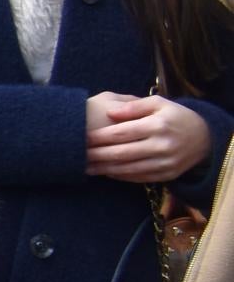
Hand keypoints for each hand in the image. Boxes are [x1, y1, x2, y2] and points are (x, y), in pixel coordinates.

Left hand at [87, 92, 211, 183]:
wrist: (204, 138)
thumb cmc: (175, 116)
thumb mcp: (160, 103)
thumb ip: (135, 105)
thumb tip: (111, 113)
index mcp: (158, 125)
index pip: (121, 133)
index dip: (98, 137)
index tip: (81, 137)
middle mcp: (162, 145)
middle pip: (121, 153)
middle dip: (96, 155)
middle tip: (76, 155)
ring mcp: (165, 162)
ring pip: (128, 169)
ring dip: (104, 169)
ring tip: (85, 167)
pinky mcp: (167, 175)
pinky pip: (138, 178)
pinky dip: (120, 175)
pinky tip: (105, 172)